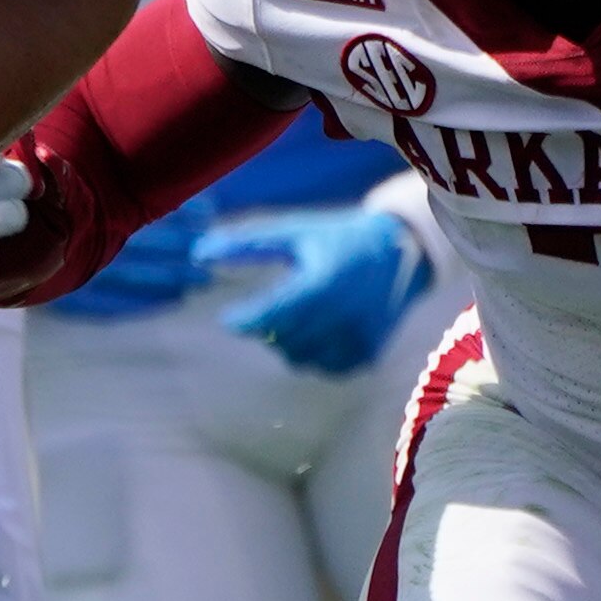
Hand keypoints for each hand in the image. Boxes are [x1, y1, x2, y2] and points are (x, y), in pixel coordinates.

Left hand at [193, 206, 425, 375]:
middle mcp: (343, 315)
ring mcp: (358, 339)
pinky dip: (314, 353)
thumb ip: (247, 244)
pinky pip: (325, 367)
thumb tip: (198, 252)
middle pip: (281, 339)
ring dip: (288, 341)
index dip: (244, 320)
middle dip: (266, 327)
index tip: (227, 319)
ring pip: (300, 357)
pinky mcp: (368, 355)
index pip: (271, 314)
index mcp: (323, 283)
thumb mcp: (295, 233)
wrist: (402, 252)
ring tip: (299, 315)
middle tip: (269, 309)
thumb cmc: (338, 238)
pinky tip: (321, 329)